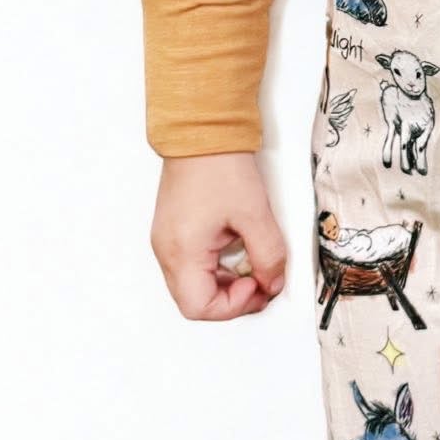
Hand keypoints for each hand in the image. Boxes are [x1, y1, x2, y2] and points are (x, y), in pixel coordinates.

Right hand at [150, 152, 288, 320]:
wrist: (202, 132)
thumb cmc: (220, 166)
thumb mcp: (255, 214)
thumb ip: (269, 256)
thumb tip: (273, 282)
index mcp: (182, 252)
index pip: (200, 307)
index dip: (235, 306)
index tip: (260, 286)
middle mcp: (167, 251)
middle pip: (195, 300)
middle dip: (232, 297)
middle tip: (261, 280)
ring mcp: (166, 241)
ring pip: (194, 284)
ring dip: (225, 283)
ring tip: (252, 263)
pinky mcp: (173, 230)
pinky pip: (192, 264)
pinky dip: (216, 267)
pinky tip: (237, 250)